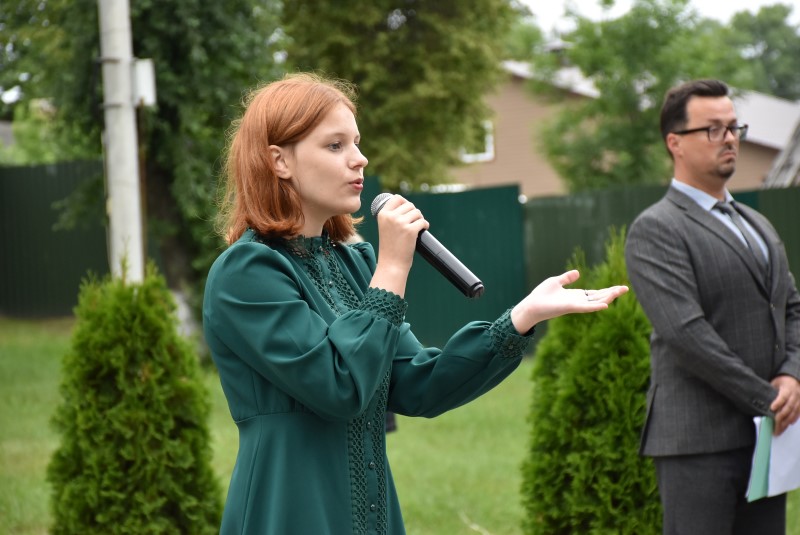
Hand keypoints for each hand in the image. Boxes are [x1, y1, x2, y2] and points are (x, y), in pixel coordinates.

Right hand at [370, 195, 428, 296]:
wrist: (391, 264)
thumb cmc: (390, 247)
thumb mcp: (385, 227)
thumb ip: (392, 216)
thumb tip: (406, 203)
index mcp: (382, 214)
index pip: (397, 198)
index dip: (405, 202)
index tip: (408, 210)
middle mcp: (391, 217)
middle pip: (409, 205)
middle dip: (414, 213)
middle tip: (413, 222)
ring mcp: (401, 223)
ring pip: (417, 212)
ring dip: (419, 219)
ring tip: (417, 227)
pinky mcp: (410, 230)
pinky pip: (422, 222)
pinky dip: (425, 225)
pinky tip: (423, 230)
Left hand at [510, 270, 628, 333]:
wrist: (531, 305)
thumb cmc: (541, 295)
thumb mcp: (556, 281)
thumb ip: (567, 278)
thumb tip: (578, 272)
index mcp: (576, 296)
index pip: (595, 293)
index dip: (607, 290)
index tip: (620, 287)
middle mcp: (578, 301)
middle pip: (599, 297)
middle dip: (612, 293)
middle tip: (626, 288)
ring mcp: (575, 305)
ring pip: (595, 302)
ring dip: (608, 297)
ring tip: (620, 292)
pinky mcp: (570, 308)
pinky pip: (585, 307)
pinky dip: (595, 306)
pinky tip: (606, 305)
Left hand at [770, 375, 799, 435]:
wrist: (795, 379)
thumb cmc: (781, 382)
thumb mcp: (774, 383)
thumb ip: (770, 390)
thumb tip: (760, 399)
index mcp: (788, 388)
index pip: (783, 396)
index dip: (778, 402)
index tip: (771, 408)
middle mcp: (796, 395)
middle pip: (789, 407)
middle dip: (781, 417)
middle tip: (774, 426)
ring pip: (794, 412)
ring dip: (786, 422)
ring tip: (779, 429)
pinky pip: (798, 414)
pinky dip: (793, 420)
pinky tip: (787, 425)